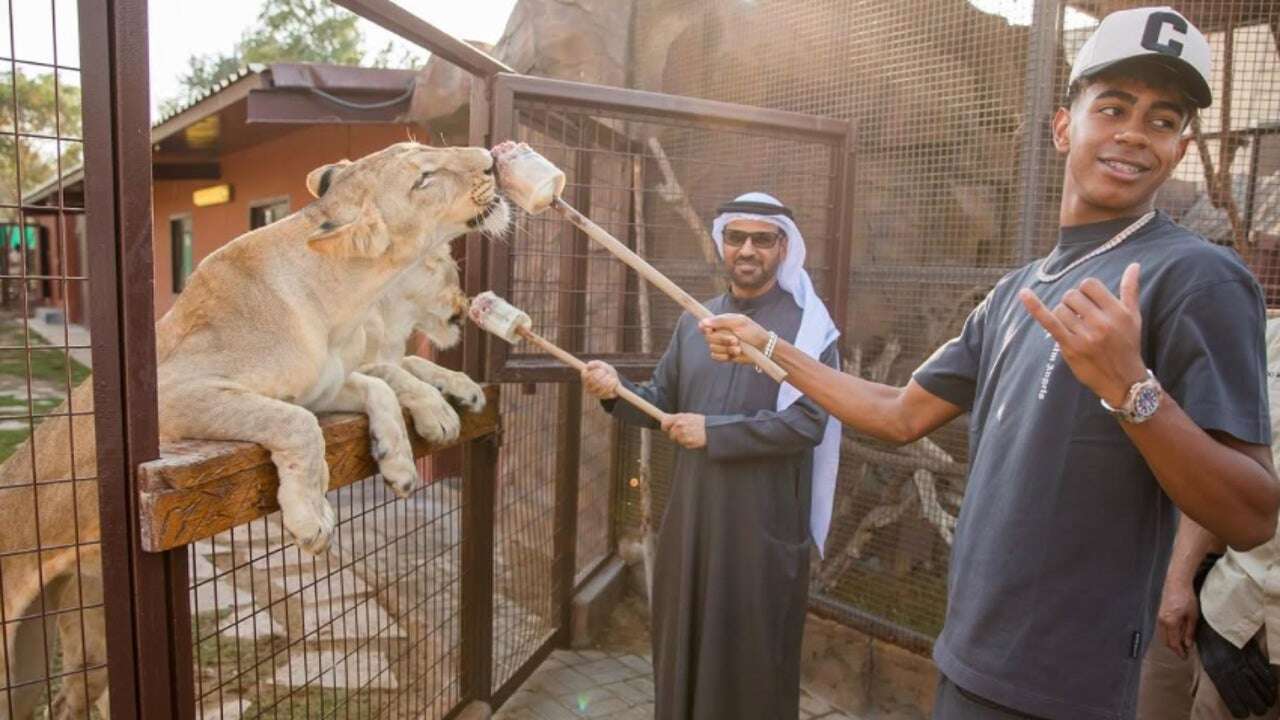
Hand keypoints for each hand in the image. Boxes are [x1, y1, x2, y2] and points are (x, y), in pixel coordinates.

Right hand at [581, 360, 618, 399]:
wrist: (613, 379)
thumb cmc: (605, 371)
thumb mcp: (601, 364)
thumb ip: (595, 363)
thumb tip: (588, 365)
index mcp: (585, 378)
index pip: (586, 376)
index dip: (595, 372)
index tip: (602, 370)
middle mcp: (587, 387)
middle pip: (595, 381)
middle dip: (604, 375)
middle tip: (608, 373)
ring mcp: (593, 393)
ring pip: (601, 387)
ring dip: (609, 380)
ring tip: (612, 377)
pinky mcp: (601, 397)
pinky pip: (607, 391)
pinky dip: (612, 385)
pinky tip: (614, 382)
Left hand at [660, 413, 706, 448]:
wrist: (712, 430)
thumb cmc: (701, 422)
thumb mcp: (689, 416)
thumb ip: (678, 418)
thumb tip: (665, 419)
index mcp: (679, 419)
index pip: (665, 423)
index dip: (664, 427)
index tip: (665, 428)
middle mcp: (680, 427)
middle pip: (671, 434)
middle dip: (675, 434)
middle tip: (683, 432)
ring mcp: (684, 436)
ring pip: (677, 440)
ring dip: (682, 439)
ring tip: (690, 435)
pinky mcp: (688, 443)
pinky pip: (684, 445)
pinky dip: (687, 443)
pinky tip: (694, 438)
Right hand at [697, 314, 768, 363]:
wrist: (762, 347)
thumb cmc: (752, 331)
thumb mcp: (738, 322)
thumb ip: (720, 321)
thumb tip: (702, 322)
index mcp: (720, 323)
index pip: (704, 324)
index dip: (705, 328)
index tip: (710, 330)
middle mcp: (718, 333)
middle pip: (708, 338)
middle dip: (722, 339)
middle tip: (735, 339)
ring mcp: (720, 345)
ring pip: (712, 348)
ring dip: (726, 348)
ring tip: (739, 347)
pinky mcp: (723, 355)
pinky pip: (715, 356)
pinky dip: (725, 356)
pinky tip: (735, 354)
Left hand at [1018, 263, 1147, 405]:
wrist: (1123, 381)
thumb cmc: (1127, 345)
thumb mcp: (1134, 317)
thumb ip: (1131, 289)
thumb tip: (1134, 264)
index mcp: (1117, 312)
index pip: (1089, 284)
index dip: (1085, 290)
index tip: (1089, 302)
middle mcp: (1101, 323)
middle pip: (1072, 295)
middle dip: (1073, 303)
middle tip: (1081, 317)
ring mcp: (1084, 336)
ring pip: (1060, 308)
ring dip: (1063, 314)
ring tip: (1075, 326)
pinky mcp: (1070, 347)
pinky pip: (1049, 322)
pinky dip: (1035, 307)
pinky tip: (1023, 293)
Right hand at [1156, 576, 1198, 658]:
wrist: (1176, 582)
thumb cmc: (1186, 597)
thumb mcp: (1192, 615)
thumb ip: (1189, 631)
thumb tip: (1188, 644)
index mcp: (1170, 622)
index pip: (1173, 642)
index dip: (1179, 651)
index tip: (1185, 657)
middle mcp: (1161, 621)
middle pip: (1165, 640)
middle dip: (1173, 648)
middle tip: (1183, 652)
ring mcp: (1158, 617)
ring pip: (1162, 635)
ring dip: (1170, 641)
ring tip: (1180, 643)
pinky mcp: (1158, 613)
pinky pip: (1161, 628)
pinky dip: (1168, 634)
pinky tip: (1175, 633)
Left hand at [1195, 619, 1277, 717]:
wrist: (1215, 614)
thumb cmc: (1208, 638)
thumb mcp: (1205, 656)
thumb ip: (1215, 674)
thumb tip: (1215, 691)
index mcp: (1215, 667)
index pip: (1228, 693)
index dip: (1237, 706)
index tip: (1243, 714)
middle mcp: (1230, 665)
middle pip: (1246, 691)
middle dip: (1255, 704)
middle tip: (1260, 711)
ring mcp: (1242, 657)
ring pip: (1258, 681)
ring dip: (1265, 694)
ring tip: (1269, 703)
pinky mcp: (1252, 650)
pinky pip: (1262, 668)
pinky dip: (1268, 679)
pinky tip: (1271, 687)